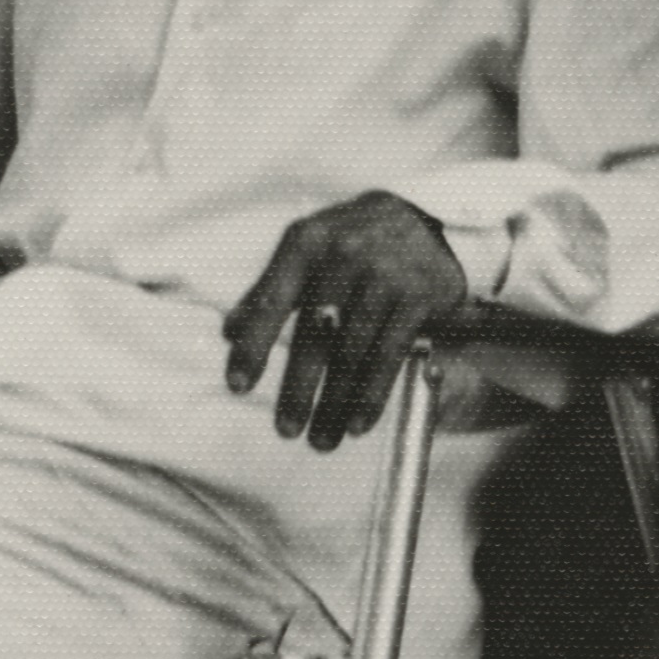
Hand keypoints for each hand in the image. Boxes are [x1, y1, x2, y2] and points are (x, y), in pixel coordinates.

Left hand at [223, 191, 466, 447]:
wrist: (430, 218)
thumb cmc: (352, 240)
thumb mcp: (308, 249)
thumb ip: (270, 289)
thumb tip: (229, 333)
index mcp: (305, 244)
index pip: (270, 302)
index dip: (253, 347)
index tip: (238, 386)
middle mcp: (343, 257)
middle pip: (313, 338)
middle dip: (298, 391)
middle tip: (285, 430)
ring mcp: (383, 277)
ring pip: (351, 355)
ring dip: (335, 404)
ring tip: (321, 440)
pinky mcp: (416, 297)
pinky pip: (389, 356)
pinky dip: (371, 395)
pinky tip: (357, 424)